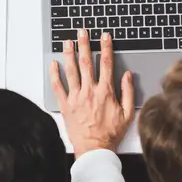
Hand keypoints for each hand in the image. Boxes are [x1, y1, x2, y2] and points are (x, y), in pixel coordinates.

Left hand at [50, 29, 134, 155]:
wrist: (94, 149)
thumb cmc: (110, 133)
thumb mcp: (128, 113)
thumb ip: (128, 92)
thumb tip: (128, 76)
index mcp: (105, 92)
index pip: (106, 64)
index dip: (105, 48)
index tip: (104, 36)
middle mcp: (89, 91)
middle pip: (86, 62)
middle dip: (84, 45)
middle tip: (82, 32)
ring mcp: (76, 97)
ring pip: (71, 71)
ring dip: (69, 54)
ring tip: (67, 42)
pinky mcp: (66, 105)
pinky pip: (58, 87)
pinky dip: (55, 74)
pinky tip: (54, 64)